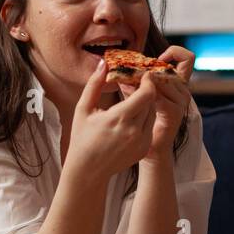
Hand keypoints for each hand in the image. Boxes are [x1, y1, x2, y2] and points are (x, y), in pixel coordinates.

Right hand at [65, 59, 157, 183]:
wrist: (88, 170)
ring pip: (152, 114)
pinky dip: (144, 119)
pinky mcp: (144, 148)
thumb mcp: (83, 109)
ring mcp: (141, 141)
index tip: (144, 74)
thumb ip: (94, 84)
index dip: (148, 82)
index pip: (146, 94)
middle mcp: (134, 131)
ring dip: (145, 104)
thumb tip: (103, 63)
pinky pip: (150, 127)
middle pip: (150, 102)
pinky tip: (130, 118)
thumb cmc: (82, 137)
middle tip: (137, 83)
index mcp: (119, 118)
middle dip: (145, 91)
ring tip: (132, 100)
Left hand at [119, 47, 194, 160]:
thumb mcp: (140, 94)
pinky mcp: (174, 112)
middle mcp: (183, 90)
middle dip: (148, 67)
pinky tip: (133, 97)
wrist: (152, 149)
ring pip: (162, 79)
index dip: (174, 52)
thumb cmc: (145, 120)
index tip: (157, 59)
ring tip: (127, 85)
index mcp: (178, 83)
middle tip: (130, 71)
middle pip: (168, 67)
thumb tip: (120, 65)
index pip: (186, 58)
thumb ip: (135, 80)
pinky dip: (144, 93)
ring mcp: (180, 101)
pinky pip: (158, 95)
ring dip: (144, 80)